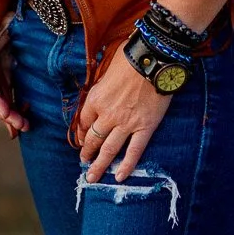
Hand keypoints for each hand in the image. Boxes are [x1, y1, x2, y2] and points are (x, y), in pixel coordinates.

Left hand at [74, 42, 171, 182]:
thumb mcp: (107, 67)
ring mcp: (126, 124)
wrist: (153, 59)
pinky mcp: (144, 128)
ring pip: (109, 150)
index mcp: (96, 98)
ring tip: (92, 177)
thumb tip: (102, 87)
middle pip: (93, 138)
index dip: (80, 133)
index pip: (83, 121)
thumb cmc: (130, 57)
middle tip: (83, 162)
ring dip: (99, 165)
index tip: (80, 140)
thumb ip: (102, 83)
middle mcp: (108, 115)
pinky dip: (127, 165)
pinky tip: (119, 177)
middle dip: (87, 152)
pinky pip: (134, 151)